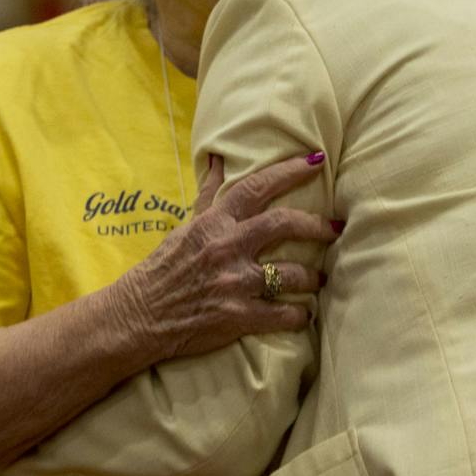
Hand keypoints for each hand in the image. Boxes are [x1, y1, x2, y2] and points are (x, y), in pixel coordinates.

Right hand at [117, 152, 337, 362]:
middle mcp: (227, 247)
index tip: (317, 161)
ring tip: (321, 278)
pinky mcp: (237, 316)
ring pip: (291, 273)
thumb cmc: (164, 267)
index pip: (257, 186)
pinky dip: (299, 315)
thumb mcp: (186, 225)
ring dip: (313, 276)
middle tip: (335, 228)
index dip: (289, 171)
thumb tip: (217, 159)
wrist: (140, 314)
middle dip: (316, 225)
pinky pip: (282, 314)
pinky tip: (304, 314)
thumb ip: (209, 194)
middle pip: (284, 224)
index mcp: (215, 222)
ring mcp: (234, 283)